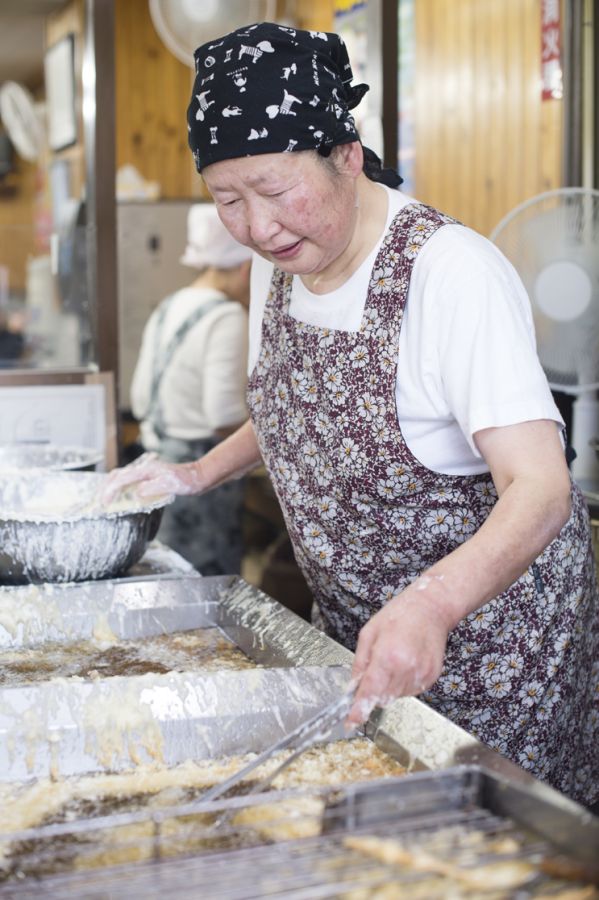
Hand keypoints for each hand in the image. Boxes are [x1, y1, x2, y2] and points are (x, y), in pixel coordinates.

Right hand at [100, 453, 206, 503]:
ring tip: (102, 500)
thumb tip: (136, 493)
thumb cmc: (185, 480)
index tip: (104, 503)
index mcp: (145, 469)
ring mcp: (144, 472)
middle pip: (116, 475)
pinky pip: (127, 481)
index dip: (110, 491)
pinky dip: (118, 488)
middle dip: (104, 488)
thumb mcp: (170, 485)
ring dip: (109, 487)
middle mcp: (142, 469)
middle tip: (97, 503)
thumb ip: (152, 488)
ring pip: (120, 477)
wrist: (196, 476)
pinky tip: (117, 496)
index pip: (120, 479)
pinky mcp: (147, 477)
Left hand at [348, 585, 450, 724]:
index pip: (370, 691)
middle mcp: (406, 670)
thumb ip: (360, 662)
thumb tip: (353, 686)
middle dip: (374, 690)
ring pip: (396, 696)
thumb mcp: (369, 633)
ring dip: (389, 686)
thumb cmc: (400, 615)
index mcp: (387, 656)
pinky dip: (403, 682)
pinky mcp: (431, 677)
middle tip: (375, 668)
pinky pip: (410, 690)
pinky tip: (405, 662)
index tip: (351, 722)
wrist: (432, 608)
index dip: (359, 710)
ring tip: (394, 659)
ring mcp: (421, 675)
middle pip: (382, 697)